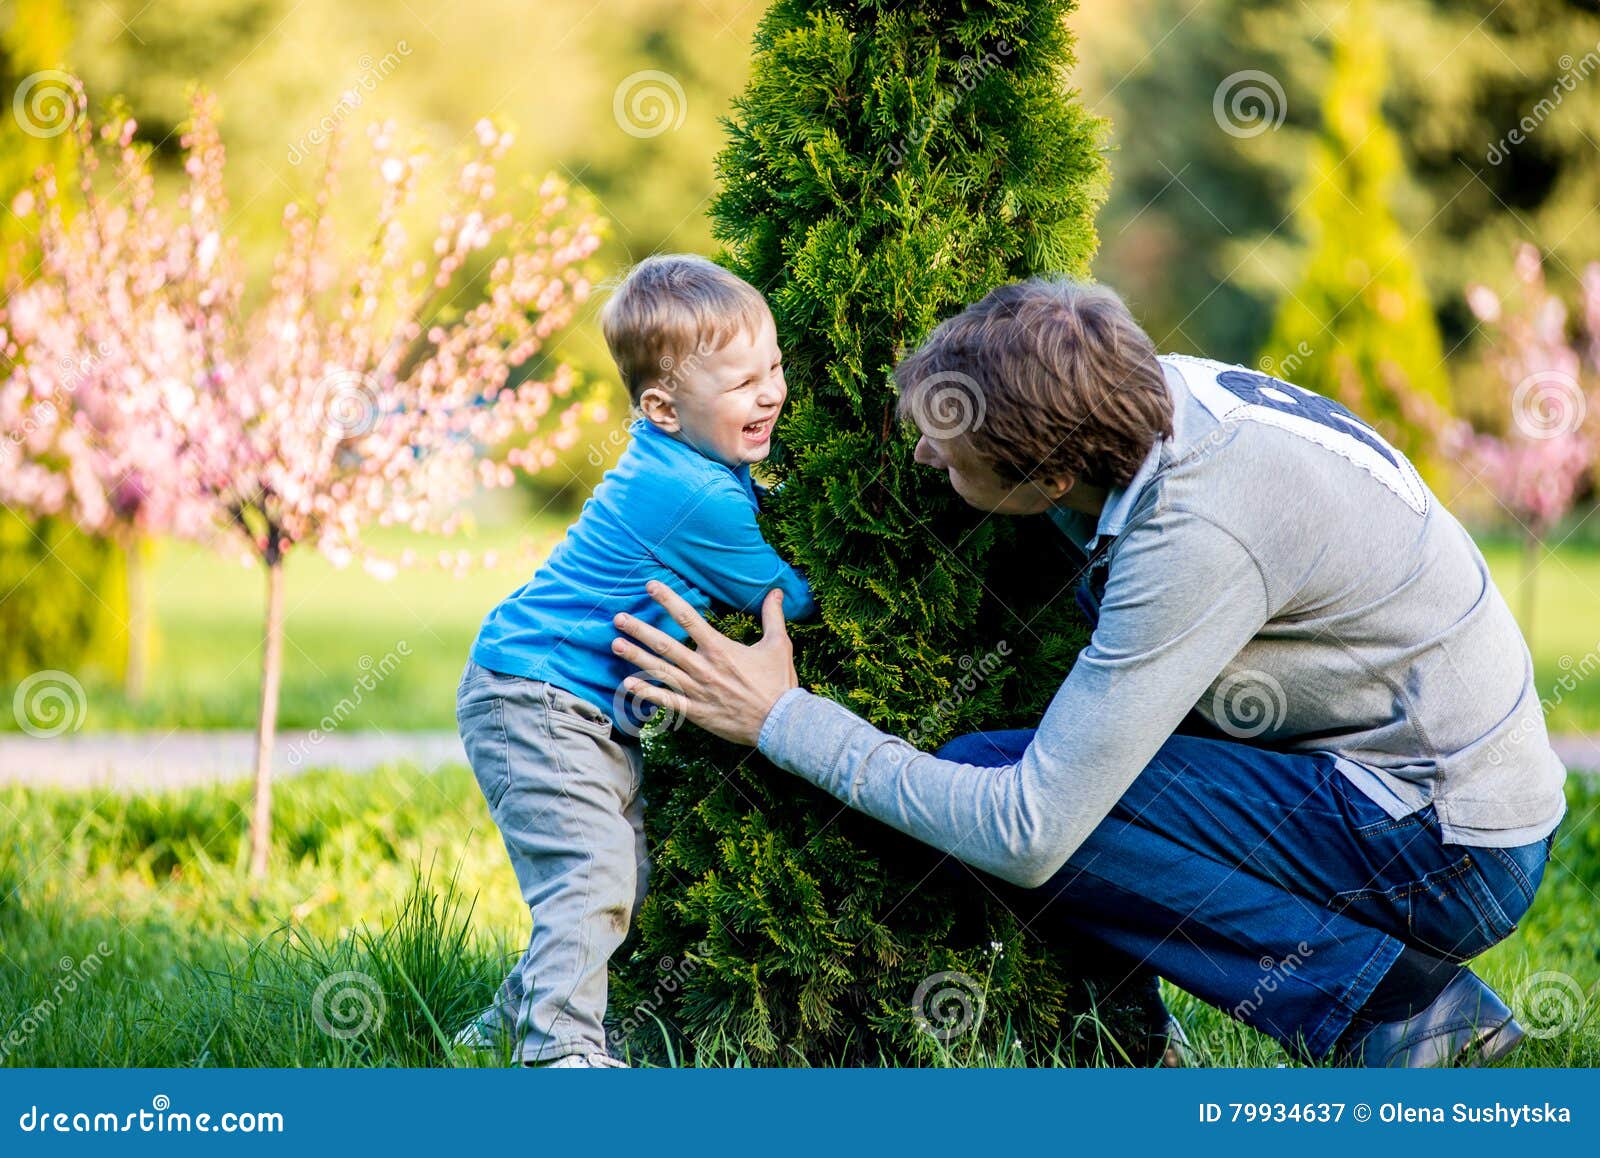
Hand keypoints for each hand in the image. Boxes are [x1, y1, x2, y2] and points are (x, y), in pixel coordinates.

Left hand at [611, 582, 798, 746]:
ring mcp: (697, 691)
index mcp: (720, 649)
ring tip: (615, 644)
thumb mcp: (779, 645)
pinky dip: (646, 692)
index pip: (688, 618)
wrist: (780, 722)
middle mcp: (704, 668)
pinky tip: (627, 683)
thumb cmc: (779, 683)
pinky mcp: (696, 712)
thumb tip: (777, 592)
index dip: (668, 600)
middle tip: (619, 618)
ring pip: (660, 670)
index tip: (651, 587)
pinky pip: (666, 701)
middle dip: (640, 629)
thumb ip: (773, 616)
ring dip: (636, 656)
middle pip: (665, 644)